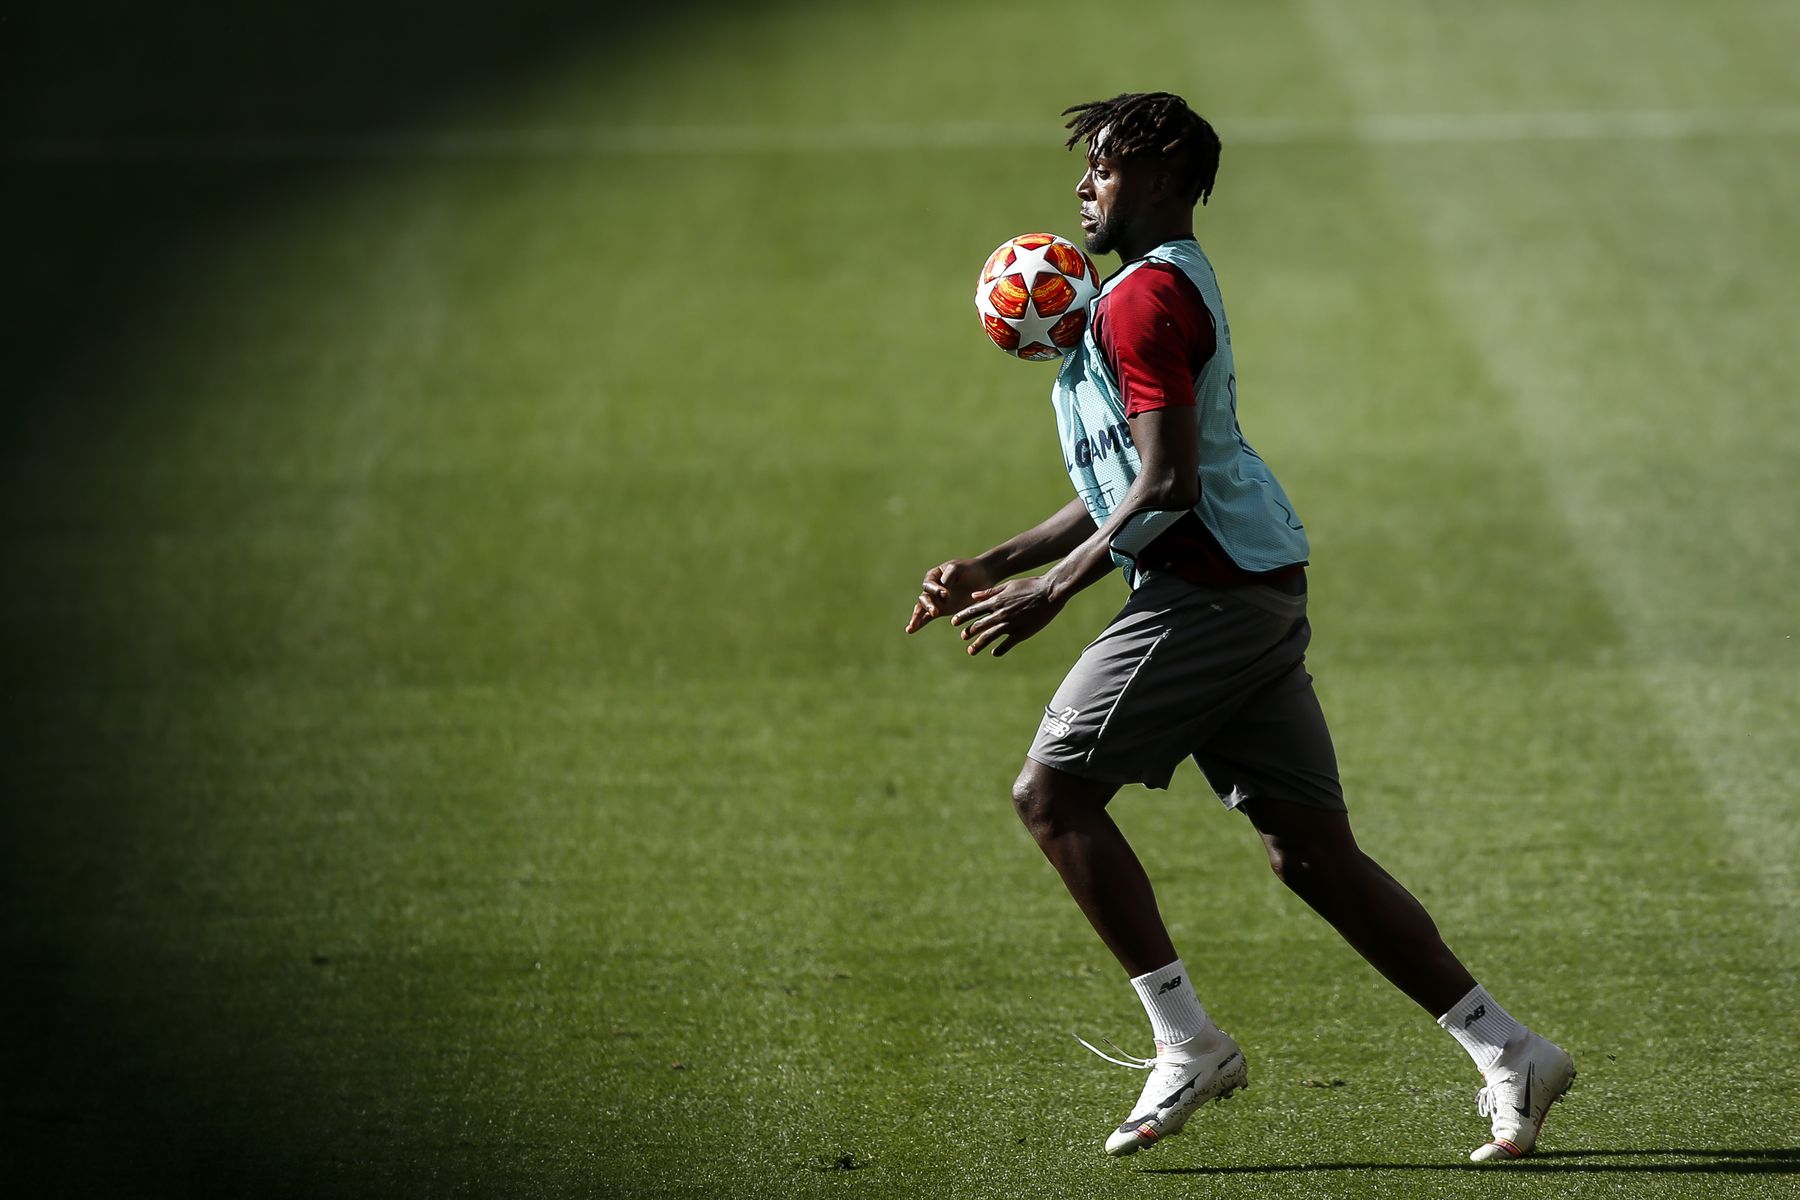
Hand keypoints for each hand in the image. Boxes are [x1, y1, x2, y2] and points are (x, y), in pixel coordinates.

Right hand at [904, 557, 997, 633]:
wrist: (982, 576)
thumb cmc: (969, 569)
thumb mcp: (958, 568)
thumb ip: (948, 578)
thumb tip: (941, 594)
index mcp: (933, 576)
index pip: (929, 584)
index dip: (935, 590)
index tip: (946, 594)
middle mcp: (932, 589)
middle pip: (924, 598)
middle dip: (928, 605)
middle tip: (935, 612)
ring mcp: (936, 600)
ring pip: (922, 609)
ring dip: (917, 617)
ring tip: (912, 627)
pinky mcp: (942, 610)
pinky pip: (928, 617)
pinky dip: (920, 623)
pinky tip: (911, 630)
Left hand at [950, 576, 1064, 656]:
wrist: (1050, 592)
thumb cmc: (1030, 585)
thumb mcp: (1008, 585)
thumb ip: (990, 592)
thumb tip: (974, 597)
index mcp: (997, 601)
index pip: (974, 610)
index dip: (962, 617)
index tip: (954, 622)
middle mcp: (1001, 613)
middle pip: (979, 625)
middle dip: (969, 632)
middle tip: (963, 637)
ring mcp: (1011, 624)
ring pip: (990, 637)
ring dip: (978, 644)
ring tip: (971, 651)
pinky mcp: (1022, 632)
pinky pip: (1007, 644)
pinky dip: (1000, 649)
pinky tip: (995, 653)